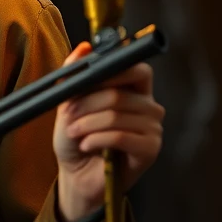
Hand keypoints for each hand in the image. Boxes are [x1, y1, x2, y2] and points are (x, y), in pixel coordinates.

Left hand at [53, 41, 164, 221]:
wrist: (77, 174)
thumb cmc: (76, 138)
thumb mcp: (68, 102)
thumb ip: (75, 74)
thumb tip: (84, 47)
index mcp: (134, 90)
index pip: (136, 68)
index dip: (110, 72)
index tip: (84, 81)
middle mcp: (149, 106)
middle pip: (119, 94)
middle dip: (86, 104)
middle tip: (69, 115)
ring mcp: (153, 128)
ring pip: (116, 115)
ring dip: (87, 124)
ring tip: (75, 133)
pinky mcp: (150, 149)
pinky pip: (121, 136)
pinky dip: (97, 139)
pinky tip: (88, 145)